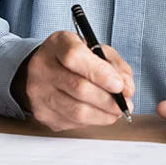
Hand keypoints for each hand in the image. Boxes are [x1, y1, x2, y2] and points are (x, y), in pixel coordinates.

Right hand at [13, 31, 134, 130]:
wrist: (44, 69)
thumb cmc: (74, 58)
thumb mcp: (96, 49)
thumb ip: (115, 65)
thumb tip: (127, 88)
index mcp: (58, 43)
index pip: (75, 57)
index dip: (100, 73)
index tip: (119, 85)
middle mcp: (42, 67)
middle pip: (79, 88)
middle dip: (108, 99)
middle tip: (125, 103)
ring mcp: (38, 92)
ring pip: (77, 111)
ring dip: (103, 114)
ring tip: (116, 111)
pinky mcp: (41, 113)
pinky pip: (72, 123)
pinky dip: (91, 121)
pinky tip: (98, 113)